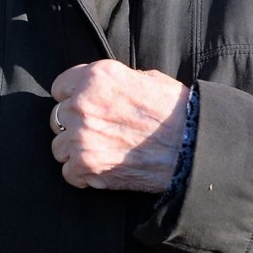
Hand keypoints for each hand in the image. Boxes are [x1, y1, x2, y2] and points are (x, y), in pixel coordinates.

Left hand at [49, 61, 188, 191]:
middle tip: (100, 133)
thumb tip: (101, 89)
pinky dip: (83, 175)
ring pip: (59, 146)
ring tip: (104, 153)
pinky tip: (103, 170)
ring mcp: (81, 136)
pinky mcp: (85, 165)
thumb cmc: (177, 113)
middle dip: (75, 125)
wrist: (193, 146)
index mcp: (97, 77)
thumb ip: (114, 83)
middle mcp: (83, 104)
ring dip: (77, 151)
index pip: (60, 87)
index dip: (73, 98)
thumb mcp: (146, 79)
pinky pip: (68, 172)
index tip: (85, 108)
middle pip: (58, 117)